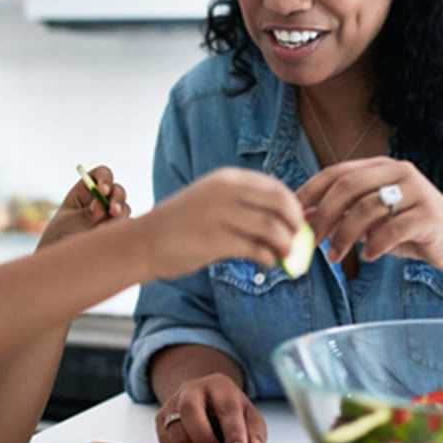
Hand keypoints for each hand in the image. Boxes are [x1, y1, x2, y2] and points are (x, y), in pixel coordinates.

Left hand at [36, 164, 130, 250]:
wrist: (62, 261)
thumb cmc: (59, 237)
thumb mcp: (69, 222)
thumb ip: (86, 213)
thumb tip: (101, 205)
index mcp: (85, 191)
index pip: (101, 175)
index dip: (104, 178)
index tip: (102, 190)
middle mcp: (101, 201)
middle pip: (117, 190)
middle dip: (117, 197)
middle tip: (112, 210)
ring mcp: (110, 216)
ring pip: (124, 208)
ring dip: (120, 213)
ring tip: (107, 225)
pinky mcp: (117, 231)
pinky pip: (126, 226)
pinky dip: (120, 229)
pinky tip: (107, 237)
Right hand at [137, 167, 303, 280]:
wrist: (144, 241)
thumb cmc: (182, 225)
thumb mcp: (212, 201)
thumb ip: (244, 205)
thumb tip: (287, 218)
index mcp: (227, 179)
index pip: (276, 187)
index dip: (293, 206)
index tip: (298, 223)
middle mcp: (225, 192)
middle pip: (280, 204)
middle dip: (295, 225)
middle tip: (297, 241)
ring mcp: (219, 215)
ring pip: (272, 228)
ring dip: (286, 245)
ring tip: (284, 257)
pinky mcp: (214, 241)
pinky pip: (255, 249)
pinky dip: (269, 258)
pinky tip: (267, 263)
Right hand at [156, 372, 266, 442]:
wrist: (202, 398)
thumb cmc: (229, 411)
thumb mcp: (248, 415)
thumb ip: (254, 432)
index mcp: (219, 385)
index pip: (227, 407)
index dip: (234, 432)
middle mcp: (192, 389)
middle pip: (190, 410)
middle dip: (205, 439)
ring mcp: (172, 403)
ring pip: (176, 432)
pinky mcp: (160, 419)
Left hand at [297, 157, 442, 270]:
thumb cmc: (409, 230)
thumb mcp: (372, 220)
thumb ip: (344, 215)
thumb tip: (303, 219)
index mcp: (382, 167)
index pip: (337, 172)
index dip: (311, 191)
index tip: (293, 214)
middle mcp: (399, 172)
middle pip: (348, 187)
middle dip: (323, 215)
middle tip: (310, 241)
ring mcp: (417, 191)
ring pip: (366, 209)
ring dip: (344, 236)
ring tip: (335, 256)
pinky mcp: (430, 215)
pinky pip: (391, 230)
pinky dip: (373, 245)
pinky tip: (367, 256)